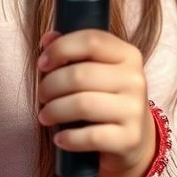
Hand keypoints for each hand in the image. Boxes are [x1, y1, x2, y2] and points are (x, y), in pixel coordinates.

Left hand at [36, 27, 156, 176]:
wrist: (134, 138)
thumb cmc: (107, 99)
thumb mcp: (97, 71)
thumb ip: (74, 52)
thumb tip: (48, 38)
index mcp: (128, 55)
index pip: (92, 40)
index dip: (61, 48)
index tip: (43, 63)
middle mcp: (135, 79)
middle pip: (80, 75)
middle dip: (51, 85)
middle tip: (42, 95)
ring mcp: (134, 109)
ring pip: (82, 105)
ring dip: (54, 111)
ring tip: (45, 116)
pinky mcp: (129, 138)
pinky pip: (90, 136)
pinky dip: (68, 138)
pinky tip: (60, 138)